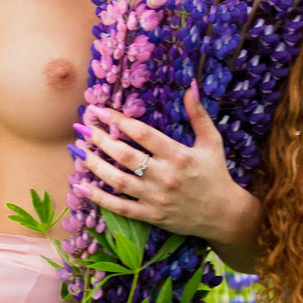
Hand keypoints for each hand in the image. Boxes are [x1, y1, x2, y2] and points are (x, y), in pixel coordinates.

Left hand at [79, 84, 259, 251]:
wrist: (223, 215)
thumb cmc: (216, 174)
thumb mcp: (212, 142)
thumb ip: (199, 114)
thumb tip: (191, 86)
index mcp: (179, 155)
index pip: (143, 134)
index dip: (119, 120)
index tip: (99, 109)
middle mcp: (165, 177)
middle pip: (125, 156)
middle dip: (100, 139)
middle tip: (83, 126)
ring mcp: (156, 198)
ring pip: (118, 181)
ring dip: (95, 165)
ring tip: (78, 150)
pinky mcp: (151, 216)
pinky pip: (119, 207)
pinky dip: (99, 197)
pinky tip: (82, 185)